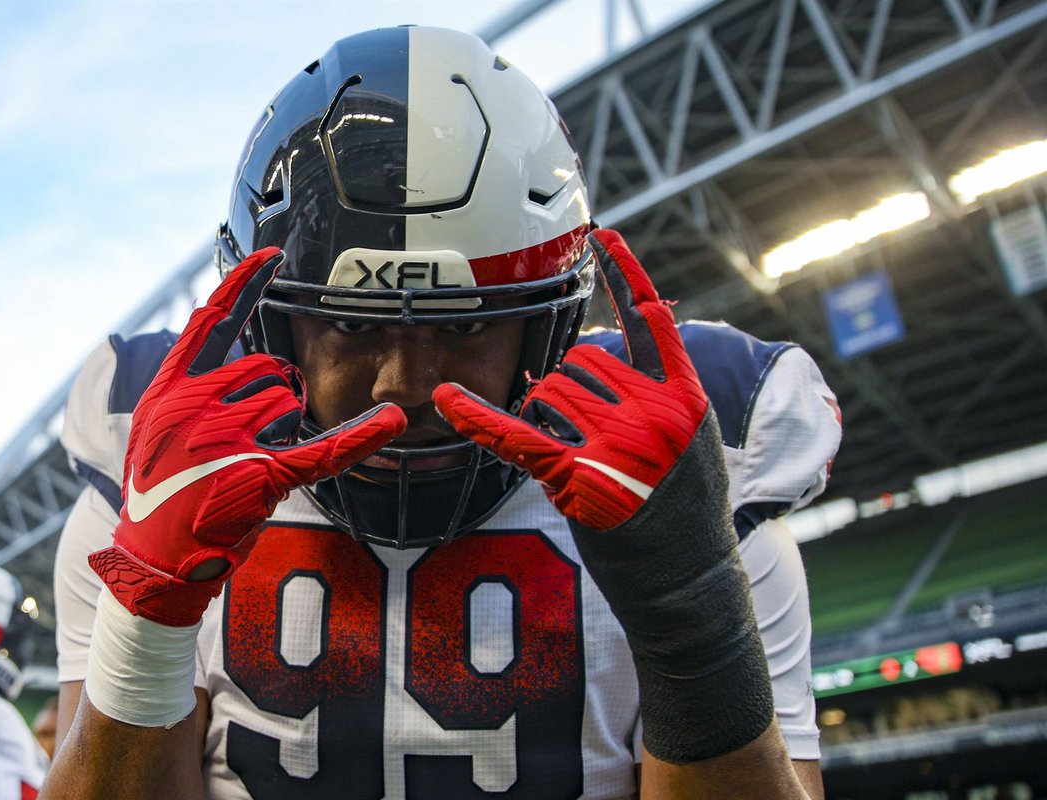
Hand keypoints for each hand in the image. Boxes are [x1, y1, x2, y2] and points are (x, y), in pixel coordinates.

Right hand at [89, 248, 405, 625]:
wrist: (153, 558)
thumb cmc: (159, 493)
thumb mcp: (155, 428)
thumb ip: (188, 386)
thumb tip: (225, 349)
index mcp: (170, 389)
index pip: (212, 322)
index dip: (244, 286)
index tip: (274, 256)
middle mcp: (196, 406)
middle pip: (265, 372)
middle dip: (268, 399)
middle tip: (242, 443)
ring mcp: (226, 441)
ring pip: (286, 406)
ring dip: (276, 433)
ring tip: (241, 469)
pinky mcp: (260, 477)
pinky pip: (323, 450)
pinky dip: (361, 437)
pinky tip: (392, 421)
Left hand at [436, 230, 773, 763]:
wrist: (691, 582)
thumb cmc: (690, 516)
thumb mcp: (699, 445)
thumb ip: (665, 394)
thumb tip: (605, 358)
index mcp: (685, 395)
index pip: (650, 319)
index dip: (624, 273)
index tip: (601, 235)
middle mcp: (653, 410)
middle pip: (582, 363)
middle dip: (571, 389)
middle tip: (588, 435)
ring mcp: (617, 444)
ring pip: (551, 393)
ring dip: (549, 416)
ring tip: (580, 459)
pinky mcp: (579, 477)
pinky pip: (517, 436)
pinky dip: (477, 417)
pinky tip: (446, 397)